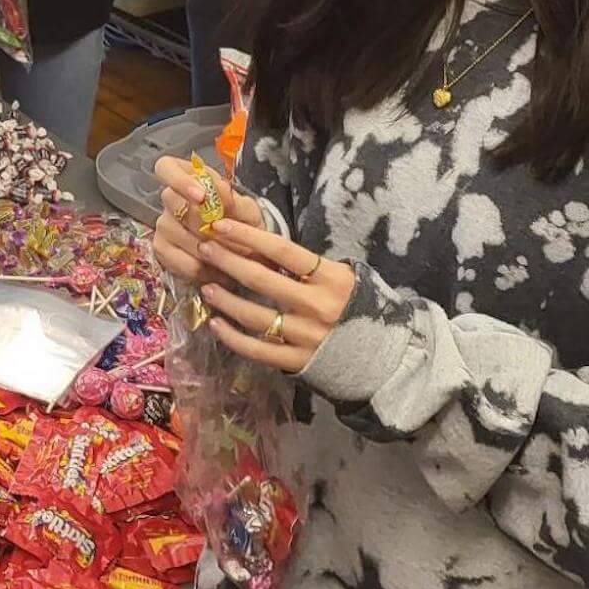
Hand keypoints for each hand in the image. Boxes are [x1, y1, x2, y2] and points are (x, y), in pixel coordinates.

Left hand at [150, 155, 350, 371]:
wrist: (383, 358)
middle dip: (228, 261)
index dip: (249, 235)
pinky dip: (233, 338)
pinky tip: (215, 324)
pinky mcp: (298, 362)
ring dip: (226, 300)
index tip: (221, 225)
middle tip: (204, 248)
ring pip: (254, 316)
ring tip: (205, 286)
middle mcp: (317, 306)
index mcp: (331, 279)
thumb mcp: (345, 278)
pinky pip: (257, 350)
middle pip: (262, 280)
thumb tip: (265, 244)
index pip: (282, 251)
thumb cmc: (359, 308)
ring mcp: (306, 337)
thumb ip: (311, 266)